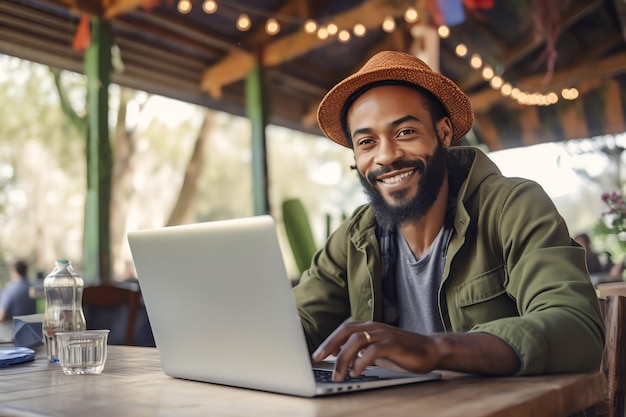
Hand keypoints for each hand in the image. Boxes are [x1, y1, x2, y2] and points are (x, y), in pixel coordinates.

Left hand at [311, 319, 440, 381]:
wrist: (430, 350)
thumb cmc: (403, 351)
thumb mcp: (378, 349)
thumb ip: (361, 350)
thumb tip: (341, 358)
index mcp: (370, 326)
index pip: (344, 329)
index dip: (329, 340)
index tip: (318, 354)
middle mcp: (375, 327)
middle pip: (346, 331)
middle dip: (330, 345)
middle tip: (318, 359)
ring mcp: (384, 334)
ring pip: (357, 340)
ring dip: (344, 358)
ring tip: (338, 374)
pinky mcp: (394, 344)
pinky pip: (373, 351)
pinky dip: (361, 361)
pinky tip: (356, 372)